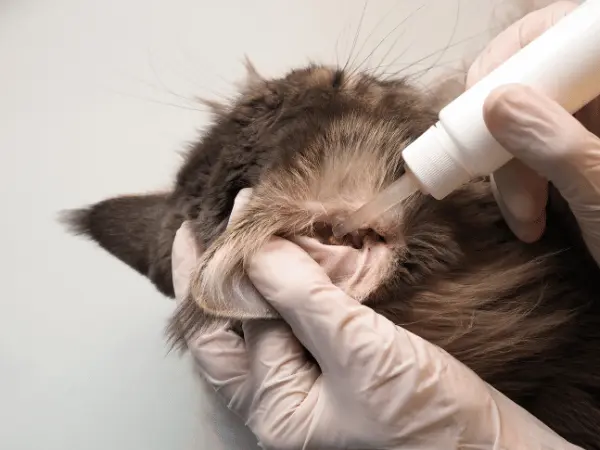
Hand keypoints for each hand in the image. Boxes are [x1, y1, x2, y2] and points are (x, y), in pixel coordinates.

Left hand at [172, 190, 579, 449]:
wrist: (491, 446)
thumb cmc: (430, 422)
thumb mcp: (361, 354)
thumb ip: (303, 300)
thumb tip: (256, 251)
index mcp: (274, 409)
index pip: (218, 331)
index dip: (205, 274)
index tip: (195, 228)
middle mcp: (282, 399)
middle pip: (233, 325)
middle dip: (226, 269)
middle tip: (230, 220)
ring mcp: (308, 384)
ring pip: (267, 317)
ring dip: (262, 271)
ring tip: (260, 229)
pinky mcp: (336, 366)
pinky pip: (300, 320)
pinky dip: (294, 284)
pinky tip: (299, 258)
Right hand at [466, 0, 599, 265]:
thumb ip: (556, 144)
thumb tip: (496, 103)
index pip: (562, 30)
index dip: (515, 57)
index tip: (482, 109)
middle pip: (541, 78)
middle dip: (508, 135)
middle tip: (504, 183)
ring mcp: (597, 123)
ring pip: (532, 118)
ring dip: (513, 169)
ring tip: (524, 219)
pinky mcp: (588, 151)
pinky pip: (538, 149)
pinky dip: (525, 182)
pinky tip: (528, 217)